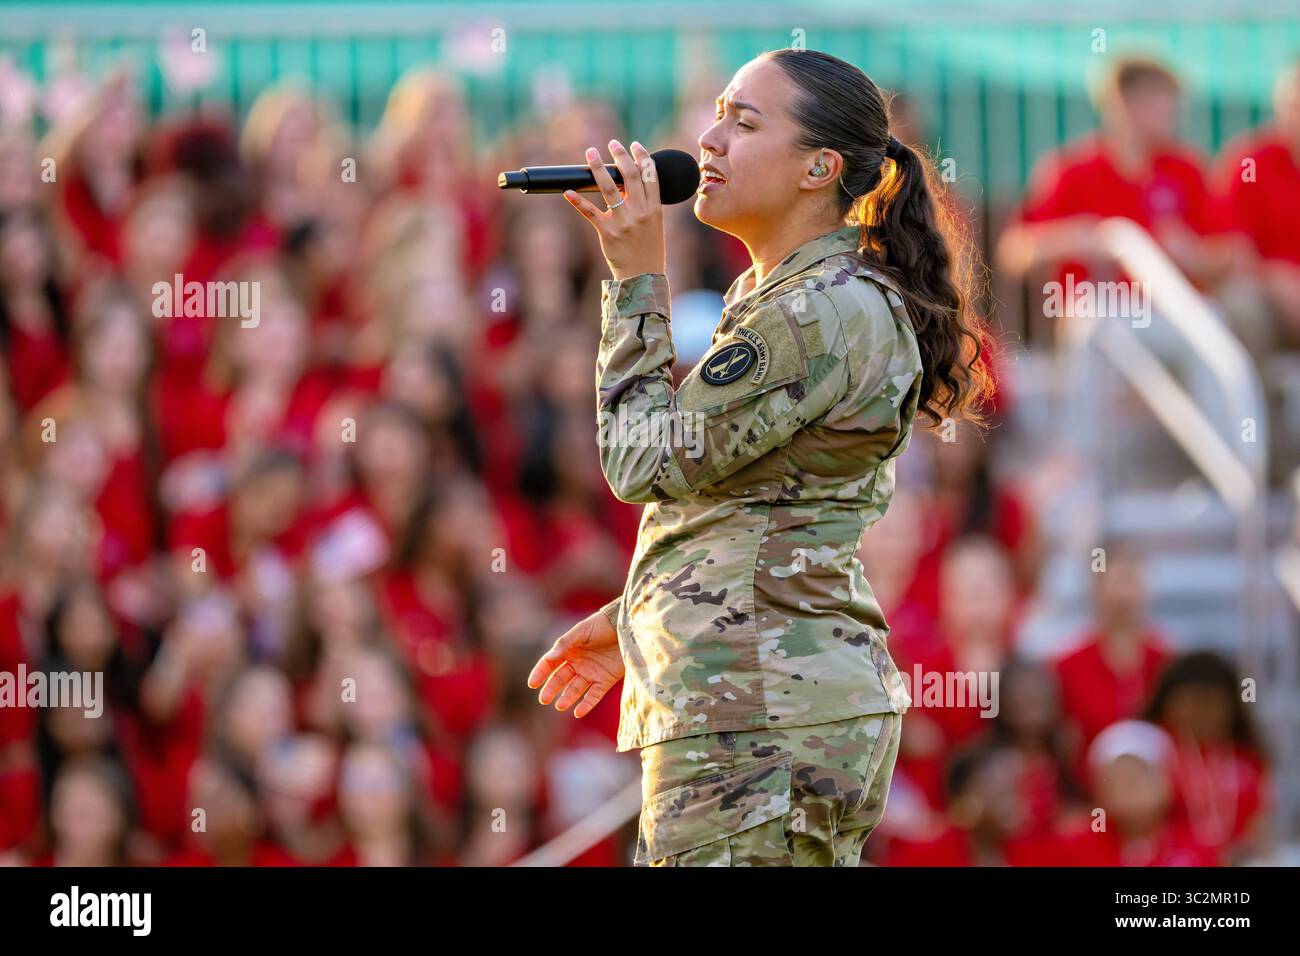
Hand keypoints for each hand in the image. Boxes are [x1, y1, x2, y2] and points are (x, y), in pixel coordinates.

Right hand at [527, 608, 623, 717]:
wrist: (628, 627)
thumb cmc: (602, 625)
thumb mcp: (582, 631)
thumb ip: (564, 644)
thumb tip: (549, 658)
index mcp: (569, 650)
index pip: (550, 663)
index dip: (540, 673)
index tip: (532, 684)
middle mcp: (578, 663)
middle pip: (561, 679)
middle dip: (552, 689)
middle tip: (544, 699)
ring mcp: (591, 673)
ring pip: (575, 689)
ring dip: (567, 698)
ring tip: (560, 706)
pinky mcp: (606, 680)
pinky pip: (594, 695)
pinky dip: (586, 704)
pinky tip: (578, 712)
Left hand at [563, 139, 665, 280]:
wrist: (642, 277)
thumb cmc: (648, 250)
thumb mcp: (654, 224)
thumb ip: (645, 204)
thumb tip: (628, 182)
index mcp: (654, 208)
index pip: (650, 175)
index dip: (641, 156)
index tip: (634, 144)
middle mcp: (640, 212)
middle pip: (629, 175)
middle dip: (620, 155)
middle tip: (611, 143)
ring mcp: (623, 221)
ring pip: (608, 188)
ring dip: (598, 168)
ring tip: (590, 153)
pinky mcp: (607, 232)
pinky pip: (590, 213)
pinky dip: (578, 201)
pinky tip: (568, 191)